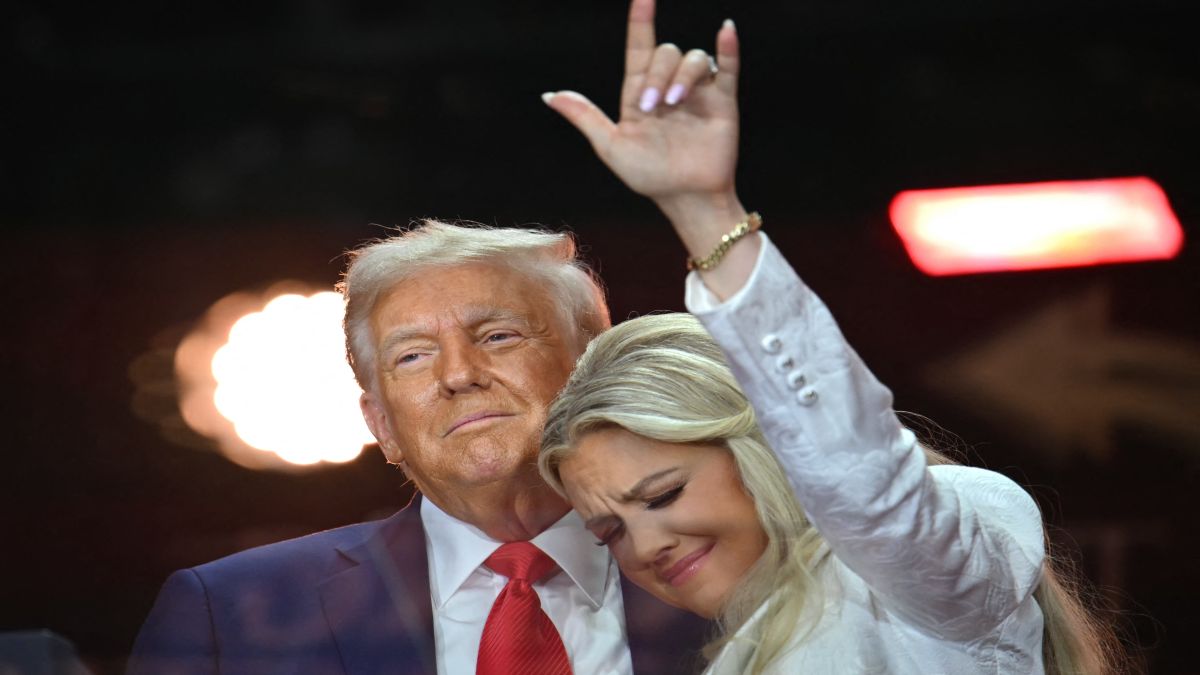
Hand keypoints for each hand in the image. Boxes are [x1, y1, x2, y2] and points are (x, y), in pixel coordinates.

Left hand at [543, 0, 741, 216]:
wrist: (685, 198)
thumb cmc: (648, 176)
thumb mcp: (610, 147)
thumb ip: (584, 117)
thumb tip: (548, 95)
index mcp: (640, 92)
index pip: (639, 47)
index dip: (641, 20)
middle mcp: (669, 87)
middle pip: (665, 54)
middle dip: (657, 75)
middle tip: (652, 107)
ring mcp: (697, 93)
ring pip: (693, 59)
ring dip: (682, 75)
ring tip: (675, 102)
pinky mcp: (723, 101)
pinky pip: (727, 67)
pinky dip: (728, 48)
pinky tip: (725, 32)